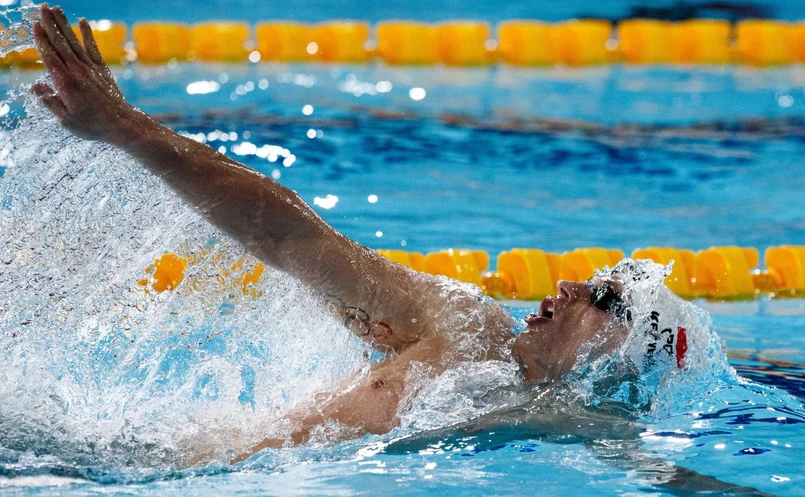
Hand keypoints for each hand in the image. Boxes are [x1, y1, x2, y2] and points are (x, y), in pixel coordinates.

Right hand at [31, 4, 139, 143]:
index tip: (35, 24)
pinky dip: (88, 34)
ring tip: (56, 8)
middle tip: (42, 7)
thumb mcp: (65, 119)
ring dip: (64, 24)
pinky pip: (93, 48)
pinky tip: (83, 22)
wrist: (121, 124)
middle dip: (50, 24)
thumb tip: (35, 86)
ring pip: (74, 42)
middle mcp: (77, 71)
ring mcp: (91, 69)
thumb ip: (49, 101)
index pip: (50, 55)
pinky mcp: (102, 70)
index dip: (41, 39)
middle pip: (60, 43)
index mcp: (65, 82)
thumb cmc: (92, 124)